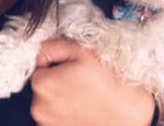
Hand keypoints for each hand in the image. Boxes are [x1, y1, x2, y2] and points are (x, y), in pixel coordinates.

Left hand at [29, 38, 154, 125]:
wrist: (124, 112)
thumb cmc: (104, 83)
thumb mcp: (81, 52)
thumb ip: (54, 46)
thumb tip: (42, 49)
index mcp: (43, 83)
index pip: (39, 66)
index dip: (55, 64)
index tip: (71, 67)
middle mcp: (39, 106)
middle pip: (43, 85)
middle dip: (56, 80)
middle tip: (78, 79)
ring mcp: (47, 123)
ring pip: (48, 101)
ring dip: (59, 96)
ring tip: (82, 94)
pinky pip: (54, 116)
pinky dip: (63, 111)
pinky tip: (81, 107)